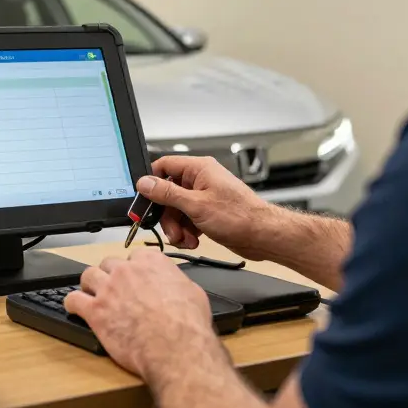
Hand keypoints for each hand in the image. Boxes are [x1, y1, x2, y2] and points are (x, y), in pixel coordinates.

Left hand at [64, 249, 217, 380]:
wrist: (175, 347)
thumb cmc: (187, 325)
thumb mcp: (192, 293)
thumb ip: (176, 282)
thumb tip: (174, 284)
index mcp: (151, 263)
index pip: (134, 255)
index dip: (133, 268)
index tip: (134, 277)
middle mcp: (126, 271)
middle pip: (108, 264)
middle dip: (110, 275)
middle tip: (114, 289)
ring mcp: (108, 289)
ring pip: (88, 275)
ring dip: (90, 285)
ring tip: (92, 295)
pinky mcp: (95, 311)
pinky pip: (73, 299)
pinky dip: (72, 304)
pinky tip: (75, 308)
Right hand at [138, 156, 273, 258]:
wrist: (263, 235)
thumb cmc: (239, 216)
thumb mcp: (196, 205)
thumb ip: (167, 193)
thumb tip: (145, 183)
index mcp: (199, 169)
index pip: (165, 166)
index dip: (152, 181)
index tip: (144, 199)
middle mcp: (201, 180)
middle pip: (168, 193)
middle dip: (167, 215)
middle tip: (170, 230)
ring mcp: (205, 197)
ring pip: (177, 210)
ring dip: (177, 228)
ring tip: (185, 239)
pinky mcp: (209, 213)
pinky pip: (188, 220)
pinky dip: (187, 232)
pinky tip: (193, 241)